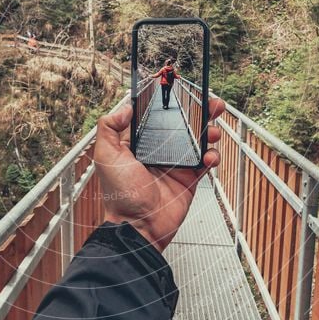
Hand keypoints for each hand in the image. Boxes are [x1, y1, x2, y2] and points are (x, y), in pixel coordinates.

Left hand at [93, 97, 224, 251]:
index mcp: (139, 144)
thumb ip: (109, 128)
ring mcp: (175, 164)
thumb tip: (125, 107)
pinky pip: (205, 162)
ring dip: (208, 132)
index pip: (157, 117)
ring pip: (197, 141)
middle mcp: (158, 151)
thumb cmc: (119, 196)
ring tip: (212, 131)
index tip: (182, 92)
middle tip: (210, 104)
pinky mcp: (189, 179)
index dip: (170, 105)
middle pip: (182, 126)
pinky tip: (209, 156)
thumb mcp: (105, 156)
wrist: (139, 226)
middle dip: (198, 113)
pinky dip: (212, 156)